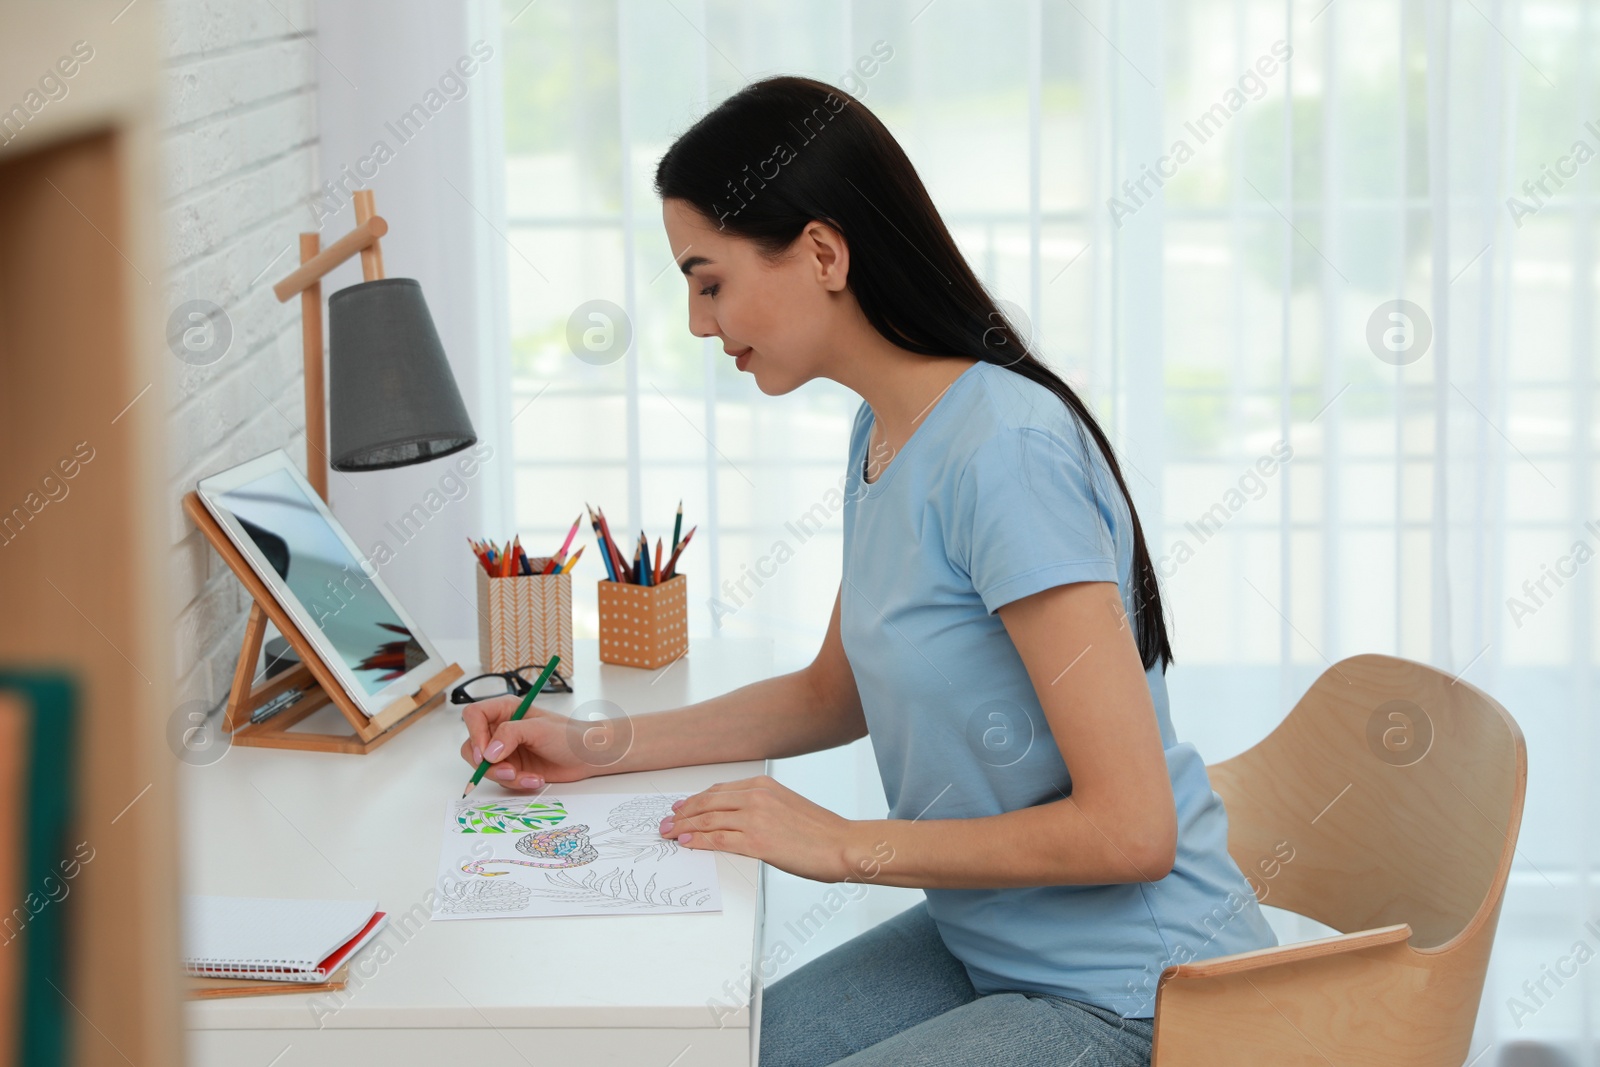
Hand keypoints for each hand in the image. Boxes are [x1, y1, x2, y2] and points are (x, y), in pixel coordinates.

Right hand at [458, 695, 596, 790]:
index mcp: (505, 710)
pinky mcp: (512, 767)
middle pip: (473, 747)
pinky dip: (516, 783)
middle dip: (488, 764)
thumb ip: (511, 735)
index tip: (486, 754)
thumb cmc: (567, 735)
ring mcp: (505, 750)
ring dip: (505, 777)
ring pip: (485, 767)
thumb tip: (488, 752)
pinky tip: (535, 779)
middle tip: (508, 771)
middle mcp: (500, 729)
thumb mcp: (539, 729)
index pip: (474, 715)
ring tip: (529, 777)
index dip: (474, 734)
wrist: (585, 756)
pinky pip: (501, 779)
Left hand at [658, 775, 859, 882]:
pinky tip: (686, 845)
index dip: (695, 800)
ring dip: (683, 828)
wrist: (842, 844)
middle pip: (707, 803)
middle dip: (682, 814)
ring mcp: (755, 818)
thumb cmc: (821, 830)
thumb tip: (738, 818)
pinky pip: (718, 840)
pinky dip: (698, 842)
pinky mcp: (756, 842)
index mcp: (763, 785)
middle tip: (666, 822)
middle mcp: (756, 797)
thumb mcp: (788, 806)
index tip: (680, 807)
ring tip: (669, 834)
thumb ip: (761, 807)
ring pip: (707, 821)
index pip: (718, 790)